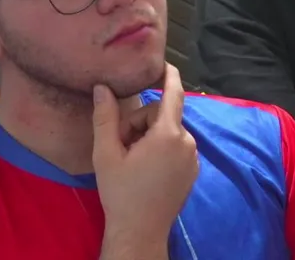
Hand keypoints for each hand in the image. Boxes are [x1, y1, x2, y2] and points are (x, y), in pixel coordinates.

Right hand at [91, 63, 199, 243]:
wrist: (139, 232)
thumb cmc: (121, 192)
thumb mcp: (106, 154)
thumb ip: (105, 117)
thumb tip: (102, 87)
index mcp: (168, 134)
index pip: (173, 93)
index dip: (169, 75)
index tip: (164, 63)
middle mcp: (187, 142)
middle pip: (162, 115)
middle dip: (139, 123)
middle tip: (120, 145)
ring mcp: (193, 157)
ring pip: (168, 132)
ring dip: (148, 137)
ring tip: (131, 160)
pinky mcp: (193, 170)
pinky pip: (176, 147)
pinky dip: (160, 150)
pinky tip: (144, 170)